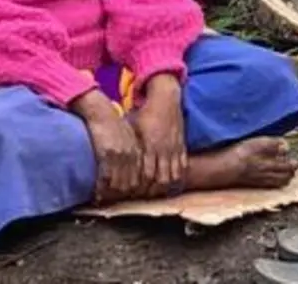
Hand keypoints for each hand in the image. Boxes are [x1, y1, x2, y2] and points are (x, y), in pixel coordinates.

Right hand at [70, 90, 142, 203]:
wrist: (101, 112)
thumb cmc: (113, 125)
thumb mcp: (129, 139)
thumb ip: (134, 153)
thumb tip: (134, 172)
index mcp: (140, 151)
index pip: (143, 178)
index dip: (136, 191)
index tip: (127, 198)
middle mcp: (133, 154)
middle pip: (133, 184)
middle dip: (124, 196)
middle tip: (113, 202)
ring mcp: (121, 155)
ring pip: (120, 183)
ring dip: (112, 195)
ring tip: (104, 200)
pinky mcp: (108, 154)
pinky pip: (106, 177)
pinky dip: (101, 188)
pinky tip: (96, 194)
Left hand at [129, 75, 186, 197]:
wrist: (166, 99)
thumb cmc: (145, 113)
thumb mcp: (133, 128)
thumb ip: (129, 145)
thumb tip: (114, 160)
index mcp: (150, 145)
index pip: (146, 173)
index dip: (140, 185)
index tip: (133, 193)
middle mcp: (163, 149)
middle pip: (161, 178)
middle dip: (153, 191)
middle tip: (144, 197)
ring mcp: (174, 149)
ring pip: (173, 175)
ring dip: (166, 186)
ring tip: (157, 194)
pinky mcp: (182, 146)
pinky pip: (182, 166)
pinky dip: (178, 177)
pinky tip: (172, 183)